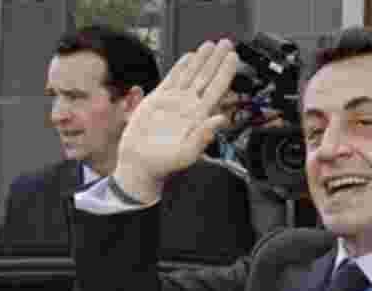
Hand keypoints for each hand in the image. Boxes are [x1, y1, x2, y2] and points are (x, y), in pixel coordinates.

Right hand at [114, 39, 239, 203]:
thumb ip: (204, 137)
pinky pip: (172, 79)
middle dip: (217, 59)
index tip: (233, 57)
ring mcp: (174, 102)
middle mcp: (188, 107)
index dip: (226, 72)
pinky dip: (180, 67)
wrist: (138, 164)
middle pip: (207, 77)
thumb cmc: (162, 164)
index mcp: (198, 117)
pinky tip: (188, 58)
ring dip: (201, 59)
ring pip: (191, 75)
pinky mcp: (158, 100)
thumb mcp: (186, 154)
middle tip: (226, 43)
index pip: (217, 89)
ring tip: (210, 45)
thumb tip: (220, 119)